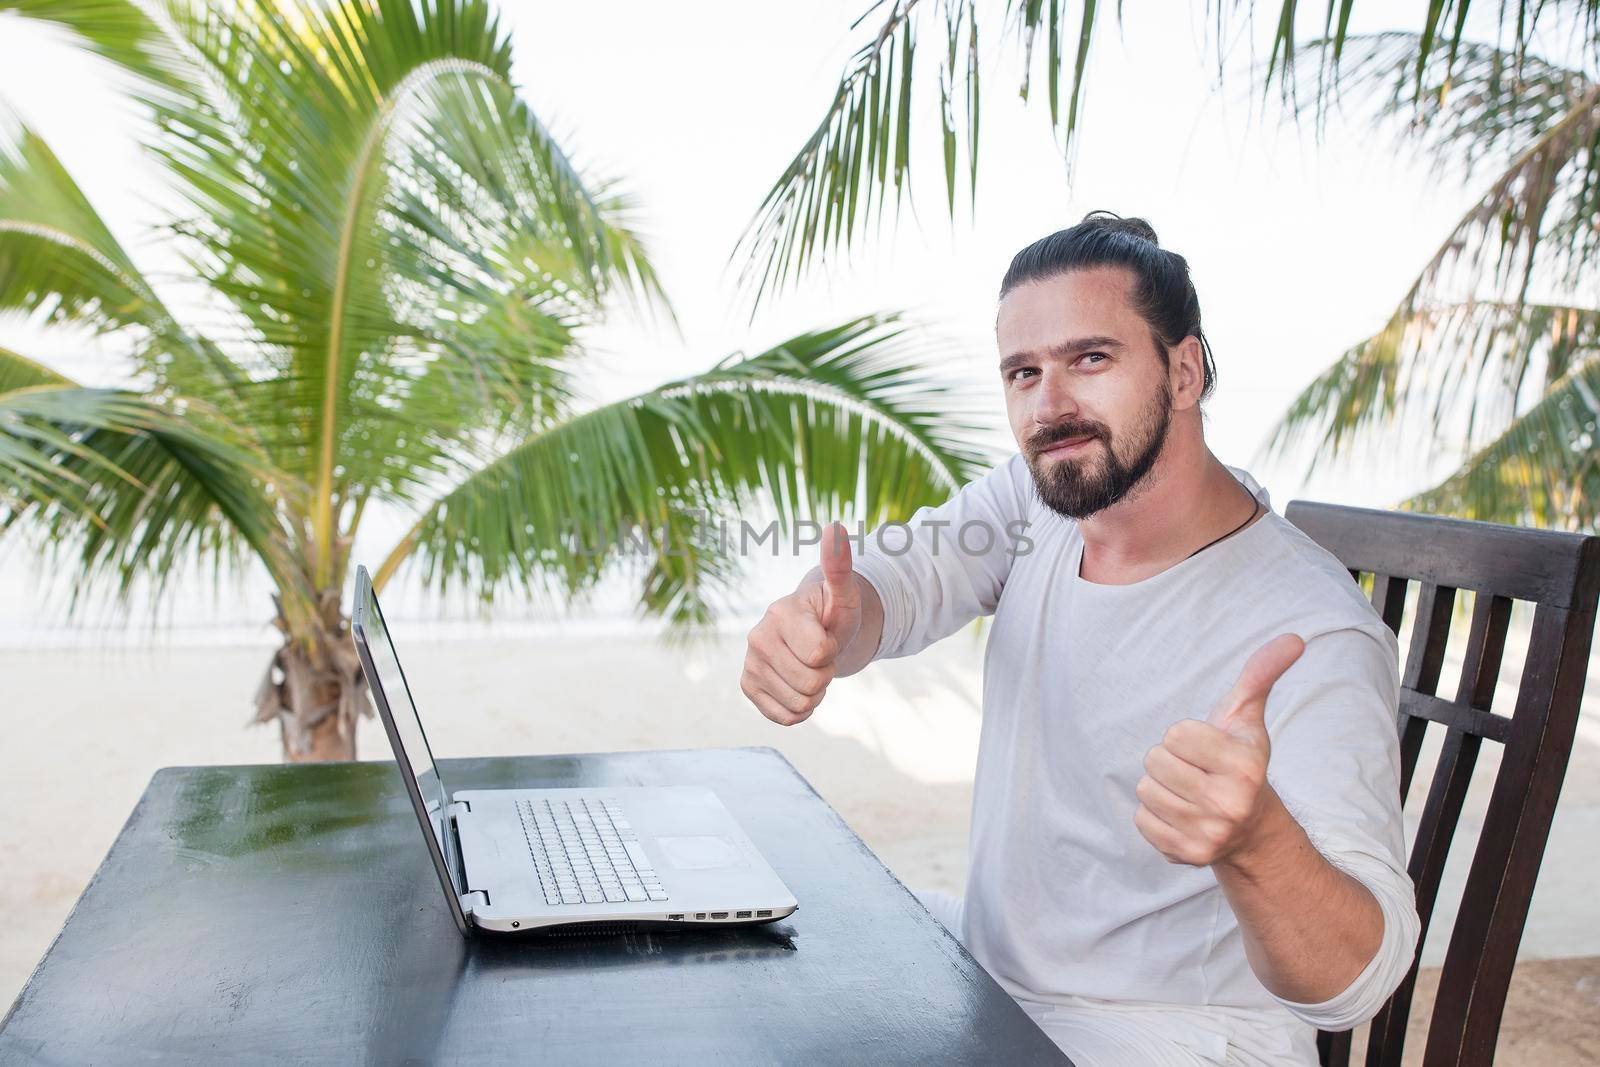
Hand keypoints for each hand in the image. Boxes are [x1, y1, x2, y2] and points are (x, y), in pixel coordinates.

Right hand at [740, 523, 862, 725]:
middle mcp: (758, 637)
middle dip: (825, 674)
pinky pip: (785, 717)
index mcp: (781, 613)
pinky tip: (797, 686)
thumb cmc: (832, 613)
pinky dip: (800, 709)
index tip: (827, 636)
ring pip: (801, 704)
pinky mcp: (748, 685)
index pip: (821, 655)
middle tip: (820, 656)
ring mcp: (750, 663)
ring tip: (809, 667)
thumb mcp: (844, 593)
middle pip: (812, 684)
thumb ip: (840, 565)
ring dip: (815, 693)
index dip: (833, 651)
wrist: (814, 632)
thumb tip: (834, 526)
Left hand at [1134, 633, 1304, 866]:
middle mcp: (1229, 803)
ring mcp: (1208, 833)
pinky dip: (1154, 816)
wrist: (1249, 830)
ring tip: (1189, 793)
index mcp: (1245, 766)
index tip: (1207, 750)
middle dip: (1170, 761)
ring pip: (1145, 789)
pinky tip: (1181, 816)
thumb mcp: (1248, 719)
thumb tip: (1294, 638)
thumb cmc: (1239, 762)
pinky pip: (1141, 820)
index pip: (1176, 733)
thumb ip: (1260, 676)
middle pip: (1155, 760)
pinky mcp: (1186, 855)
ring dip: (1161, 787)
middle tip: (1196, 773)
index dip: (1186, 736)